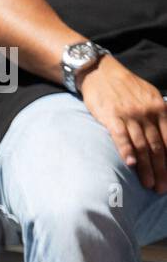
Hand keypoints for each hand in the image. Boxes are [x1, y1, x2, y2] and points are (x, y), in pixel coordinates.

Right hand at [81, 56, 166, 192]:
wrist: (101, 72)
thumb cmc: (125, 86)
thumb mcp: (150, 96)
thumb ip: (159, 114)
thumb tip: (166, 136)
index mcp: (160, 108)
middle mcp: (148, 113)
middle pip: (157, 147)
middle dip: (162, 170)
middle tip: (162, 189)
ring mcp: (130, 116)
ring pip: (142, 146)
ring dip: (146, 168)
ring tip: (150, 184)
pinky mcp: (112, 117)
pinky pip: (121, 137)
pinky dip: (126, 150)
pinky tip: (131, 163)